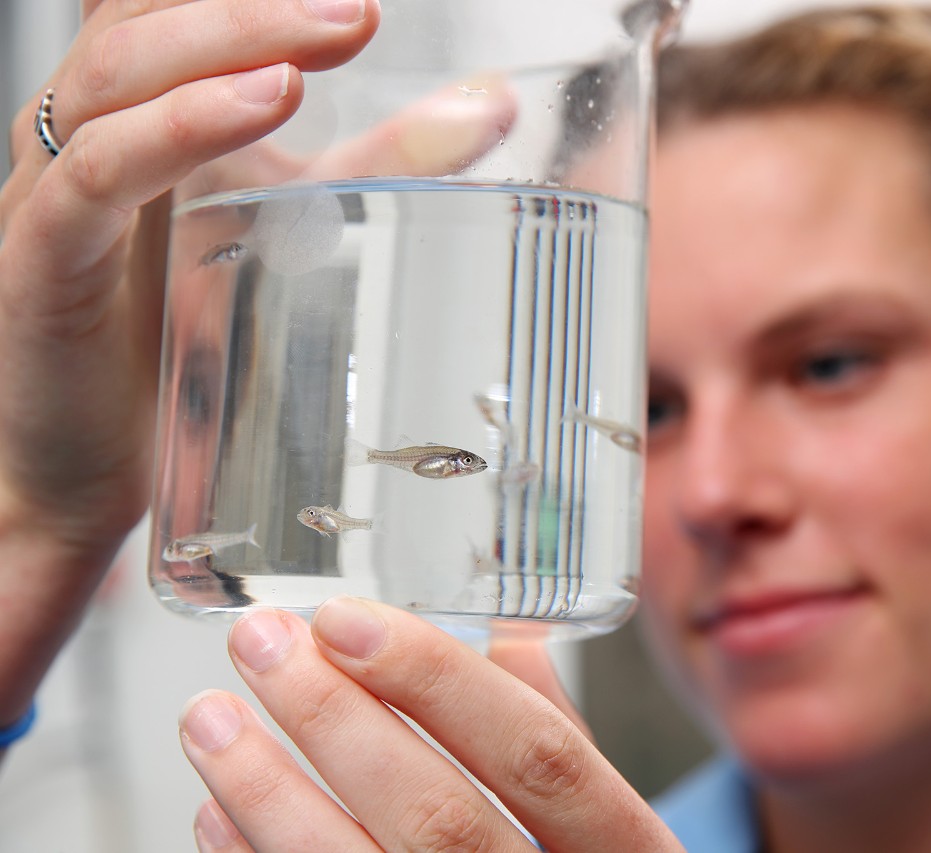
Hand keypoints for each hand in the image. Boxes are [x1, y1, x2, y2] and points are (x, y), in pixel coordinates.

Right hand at [0, 0, 378, 553]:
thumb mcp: (295, 230)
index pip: (175, 5)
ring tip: (324, 35)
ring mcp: (58, 191)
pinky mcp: (44, 260)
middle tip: (357, 9)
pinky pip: (98, 173)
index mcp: (147, 114)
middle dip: (254, 0)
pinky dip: (176, 128)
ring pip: (117, 74)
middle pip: (146, 17)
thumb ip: (380, 165)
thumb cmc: (180, 349)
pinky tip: (259, 105)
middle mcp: (92, 135)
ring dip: (225, 41)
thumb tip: (491, 103)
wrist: (91, 475)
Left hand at [180, 599, 682, 850]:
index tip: (346, 620)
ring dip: (268, 791)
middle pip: (435, 814)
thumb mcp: (607, 821)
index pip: (536, 752)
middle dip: (333, 718)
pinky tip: (215, 810)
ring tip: (209, 716)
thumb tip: (504, 630)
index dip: (439, 681)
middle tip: (259, 644)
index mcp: (624, 846)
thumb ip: (557, 734)